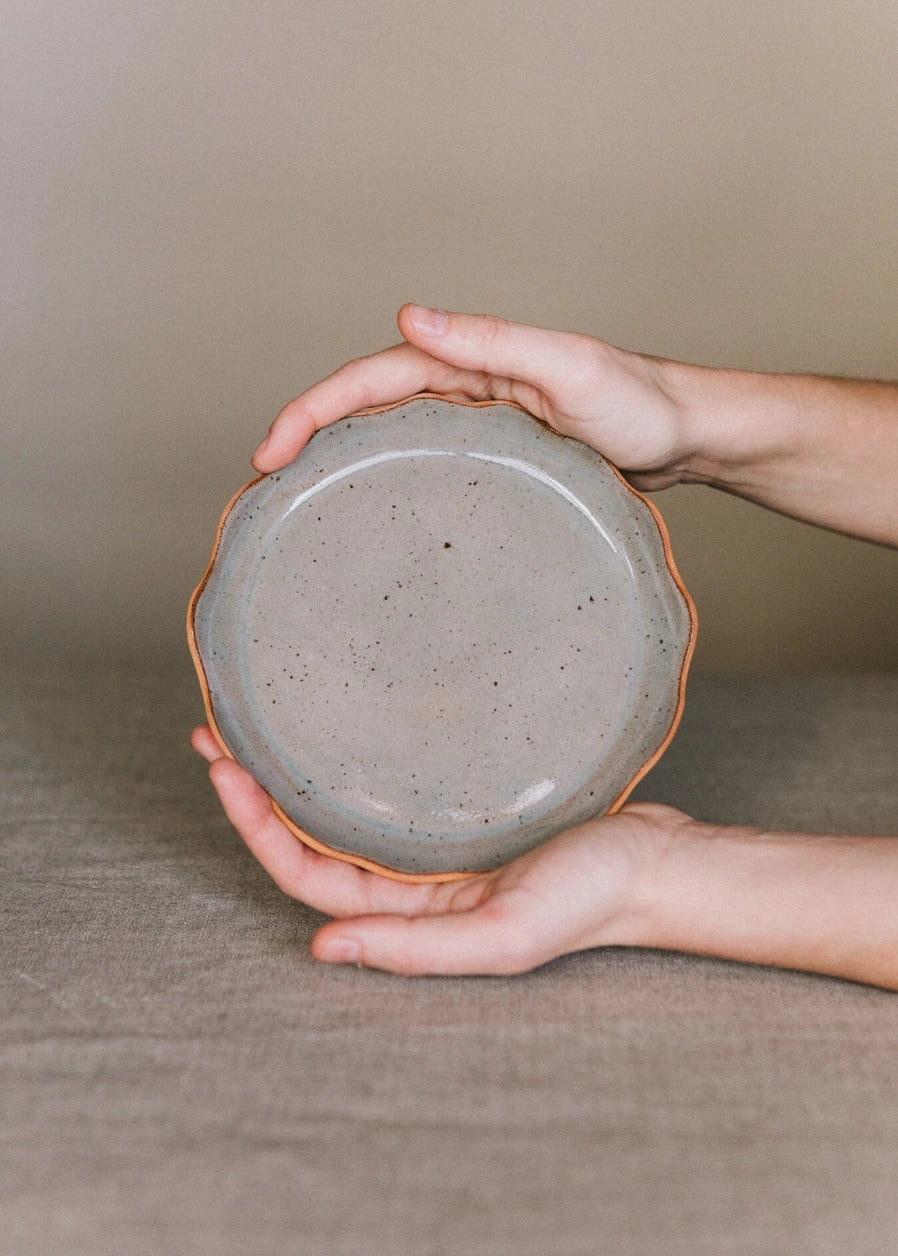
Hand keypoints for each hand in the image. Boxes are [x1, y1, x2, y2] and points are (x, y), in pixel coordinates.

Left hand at [191, 724, 684, 975]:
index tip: (223, 770)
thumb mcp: (504, 934)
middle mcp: (410, 882)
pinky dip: (350, 761)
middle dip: (255, 792)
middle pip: (310, 837)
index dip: (256, 828)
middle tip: (214, 734)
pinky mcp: (462, 808)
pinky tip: (334, 728)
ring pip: (342, 809)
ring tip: (251, 723)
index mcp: (411, 915)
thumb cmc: (593, 897)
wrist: (659, 858)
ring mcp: (433, 844)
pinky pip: (389, 786)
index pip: (309, 874)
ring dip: (293, 772)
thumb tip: (321, 952)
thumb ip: (417, 949)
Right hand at [253, 304, 695, 491]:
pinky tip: (377, 515)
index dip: (313, 408)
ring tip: (301, 502)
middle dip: (309, 434)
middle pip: (368, 405)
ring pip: (392, 436)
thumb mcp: (566, 367)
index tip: (270, 453)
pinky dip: (389, 480)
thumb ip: (492, 340)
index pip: (372, 378)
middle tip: (267, 484)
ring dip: (343, 458)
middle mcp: (466, 388)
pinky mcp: (497, 458)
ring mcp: (478, 424)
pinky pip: (427, 464)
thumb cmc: (638, 403)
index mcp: (470, 360)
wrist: (685, 438)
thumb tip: (409, 315)